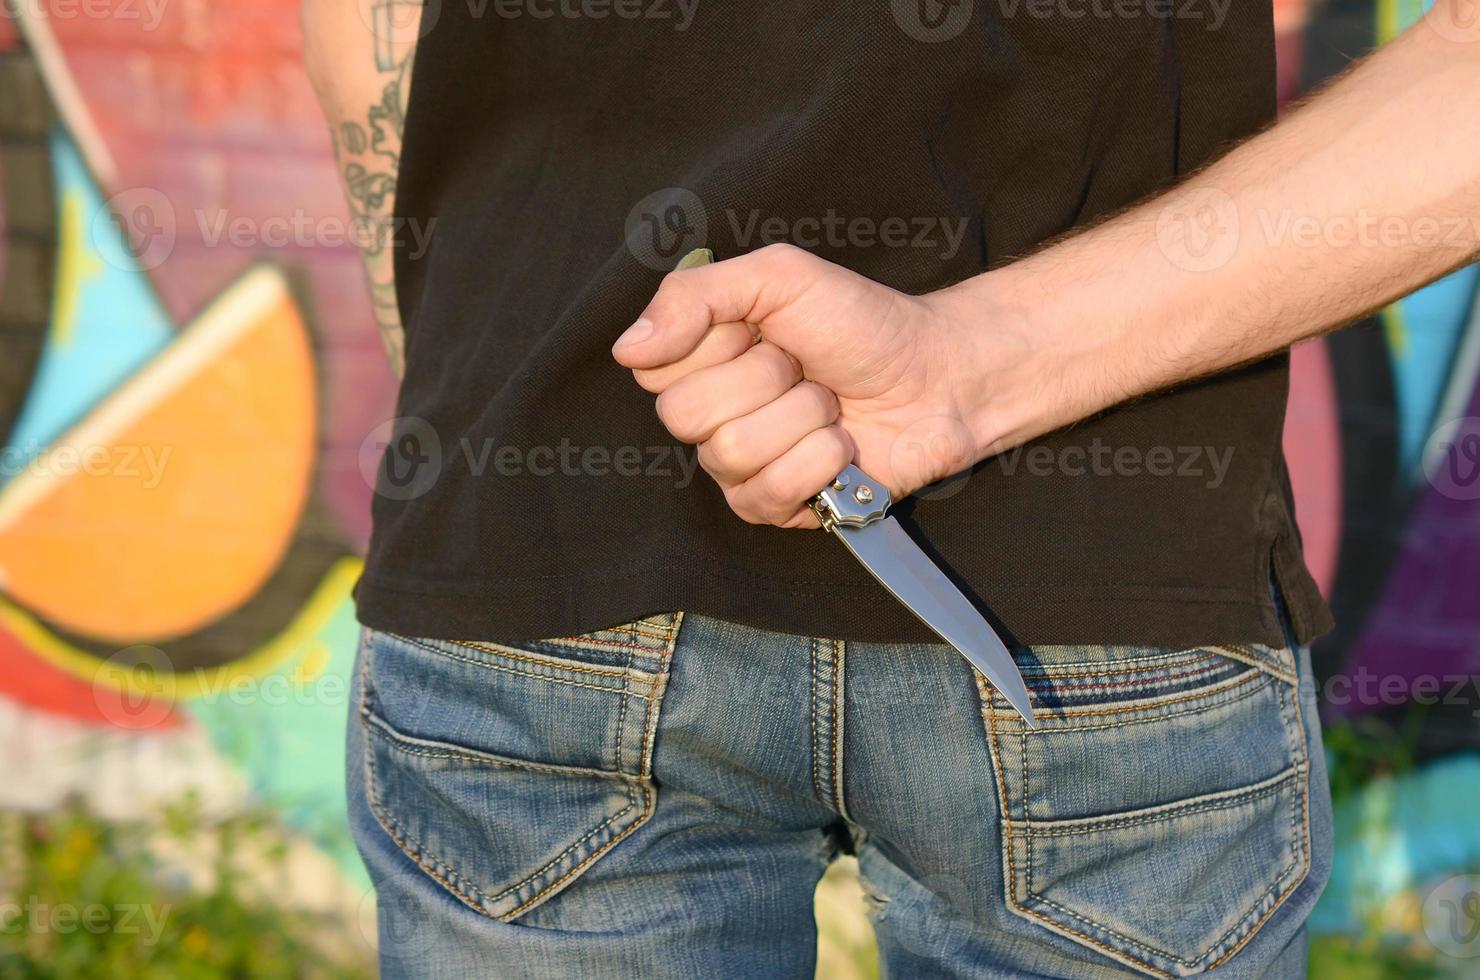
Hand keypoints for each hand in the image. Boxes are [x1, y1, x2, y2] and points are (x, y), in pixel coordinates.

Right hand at [612, 244, 998, 527]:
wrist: (936, 375)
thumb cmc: (862, 322)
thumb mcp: (778, 277)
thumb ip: (693, 297)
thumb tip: (626, 349)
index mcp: (699, 360)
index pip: (653, 368)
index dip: (711, 344)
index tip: (761, 327)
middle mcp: (710, 416)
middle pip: (684, 415)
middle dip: (763, 379)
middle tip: (802, 366)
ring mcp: (739, 466)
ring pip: (730, 452)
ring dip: (799, 417)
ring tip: (829, 403)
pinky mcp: (777, 507)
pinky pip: (767, 493)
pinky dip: (817, 460)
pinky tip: (840, 445)